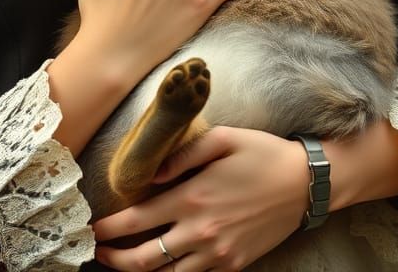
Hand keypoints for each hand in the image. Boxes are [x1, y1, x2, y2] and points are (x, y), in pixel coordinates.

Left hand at [93, 127, 308, 271]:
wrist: (304, 183)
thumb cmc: (261, 154)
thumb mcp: (221, 138)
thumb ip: (181, 155)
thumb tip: (150, 175)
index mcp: (192, 197)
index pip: (136, 221)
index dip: (109, 230)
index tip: (93, 229)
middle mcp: (200, 231)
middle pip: (144, 259)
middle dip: (114, 260)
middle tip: (98, 253)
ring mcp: (217, 253)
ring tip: (125, 263)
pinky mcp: (233, 265)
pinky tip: (164, 266)